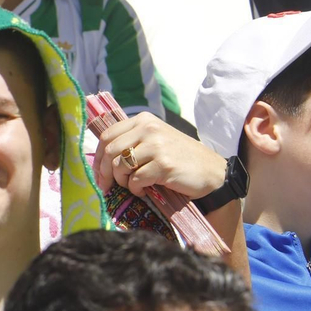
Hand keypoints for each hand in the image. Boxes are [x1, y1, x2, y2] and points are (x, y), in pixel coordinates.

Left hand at [92, 113, 226, 201]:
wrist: (212, 172)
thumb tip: (101, 159)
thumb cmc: (180, 158)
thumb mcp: (156, 140)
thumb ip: (132, 141)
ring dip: (122, 181)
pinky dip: (136, 189)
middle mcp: (148, 129)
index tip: (98, 172)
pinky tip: (144, 190)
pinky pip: (136, 180)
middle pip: (110, 151)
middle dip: (104, 172)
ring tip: (132, 186)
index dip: (98, 156)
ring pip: (121, 165)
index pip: (107, 135)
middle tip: (106, 186)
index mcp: (143, 120)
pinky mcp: (164, 164)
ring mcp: (157, 146)